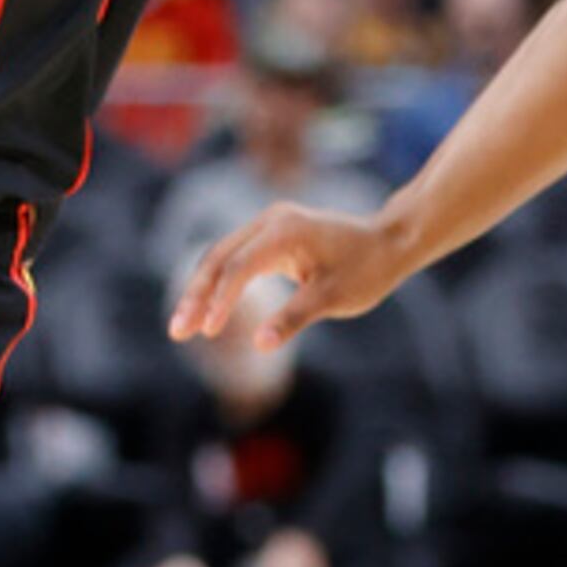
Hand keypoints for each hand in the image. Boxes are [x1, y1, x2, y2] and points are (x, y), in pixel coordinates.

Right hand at [167, 202, 412, 347]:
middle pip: (219, 258)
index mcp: (285, 231)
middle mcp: (271, 221)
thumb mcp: (334, 298)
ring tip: (183, 328)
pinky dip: (219, 285)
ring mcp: (268, 226)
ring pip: (221, 258)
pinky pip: (235, 260)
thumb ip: (295, 318)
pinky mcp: (270, 237)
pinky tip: (206, 313)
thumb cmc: (367, 269)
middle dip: (196, 296)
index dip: (221, 301)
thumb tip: (261, 345)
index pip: (239, 267)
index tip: (209, 332)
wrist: (388, 242)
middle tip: (177, 332)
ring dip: (201, 292)